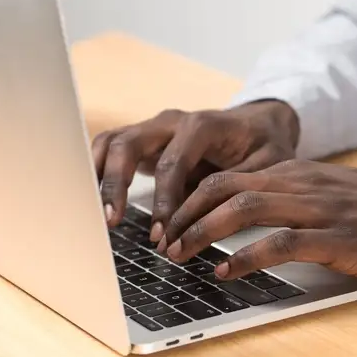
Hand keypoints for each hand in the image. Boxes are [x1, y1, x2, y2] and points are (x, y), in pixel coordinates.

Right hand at [91, 101, 299, 237]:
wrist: (259, 124)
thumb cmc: (264, 145)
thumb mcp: (266, 166)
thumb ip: (238, 187)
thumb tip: (212, 220)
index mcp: (202, 125)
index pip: (172, 163)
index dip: (163, 201)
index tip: (160, 234)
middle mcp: (171, 122)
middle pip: (129, 144)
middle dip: (117, 184)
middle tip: (111, 221)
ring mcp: (153, 128)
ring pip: (111, 142)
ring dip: (99, 177)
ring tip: (95, 215)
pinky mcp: (143, 141)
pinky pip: (109, 149)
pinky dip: (96, 171)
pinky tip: (90, 201)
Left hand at [162, 160, 356, 281]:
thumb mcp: (333, 192)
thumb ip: (295, 195)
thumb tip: (252, 210)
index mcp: (299, 173)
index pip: (229, 176)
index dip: (191, 198)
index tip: (169, 223)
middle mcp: (303, 184)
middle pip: (225, 187)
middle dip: (185, 213)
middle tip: (163, 241)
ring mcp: (321, 209)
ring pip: (245, 208)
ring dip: (203, 231)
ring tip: (180, 254)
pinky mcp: (339, 238)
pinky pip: (283, 242)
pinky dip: (248, 255)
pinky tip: (227, 271)